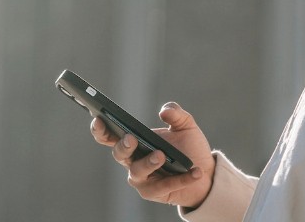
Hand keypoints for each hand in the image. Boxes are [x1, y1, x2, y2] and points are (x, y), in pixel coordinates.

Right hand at [91, 102, 214, 208]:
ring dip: (148, 163)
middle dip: (123, 146)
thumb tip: (164, 111)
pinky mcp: (154, 193)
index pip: (110, 136)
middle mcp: (132, 161)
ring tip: (161, 155)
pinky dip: (180, 179)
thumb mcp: (185, 125)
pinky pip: (164, 186)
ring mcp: (141, 178)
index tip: (99, 118)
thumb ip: (176, 114)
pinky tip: (194, 171)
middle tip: (131, 139)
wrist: (205, 171)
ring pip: (137, 172)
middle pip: (119, 154)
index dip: (100, 129)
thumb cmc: (188, 147)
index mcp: (134, 141)